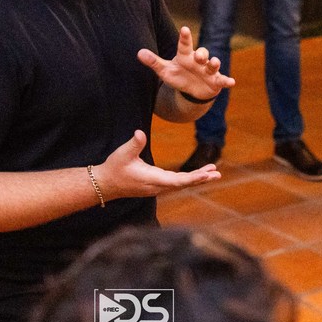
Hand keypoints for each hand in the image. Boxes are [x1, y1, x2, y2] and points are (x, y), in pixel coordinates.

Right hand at [93, 130, 220, 199]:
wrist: (105, 184)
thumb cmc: (114, 168)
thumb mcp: (122, 154)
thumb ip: (134, 144)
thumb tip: (140, 133)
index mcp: (152, 179)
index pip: (177, 180)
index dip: (193, 178)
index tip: (206, 175)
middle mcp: (157, 186)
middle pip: (183, 183)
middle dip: (200, 178)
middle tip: (217, 173)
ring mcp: (157, 188)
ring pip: (181, 184)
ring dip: (196, 178)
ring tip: (212, 172)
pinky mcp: (155, 186)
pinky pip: (176, 183)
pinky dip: (188, 179)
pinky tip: (196, 175)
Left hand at [137, 26, 234, 102]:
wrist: (193, 90)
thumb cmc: (179, 76)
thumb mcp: (165, 71)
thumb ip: (154, 62)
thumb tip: (138, 53)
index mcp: (186, 56)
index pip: (185, 45)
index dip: (185, 37)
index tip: (184, 29)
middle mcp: (199, 61)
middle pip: (202, 53)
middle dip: (201, 53)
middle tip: (198, 56)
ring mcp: (209, 70)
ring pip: (213, 64)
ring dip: (214, 63)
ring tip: (214, 63)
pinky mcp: (216, 81)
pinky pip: (223, 80)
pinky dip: (227, 81)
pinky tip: (231, 82)